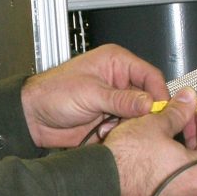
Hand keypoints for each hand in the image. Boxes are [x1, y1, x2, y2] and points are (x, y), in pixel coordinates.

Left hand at [21, 44, 168, 148]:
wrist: (33, 117)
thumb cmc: (52, 93)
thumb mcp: (90, 93)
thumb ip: (121, 100)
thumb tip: (149, 103)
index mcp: (115, 62)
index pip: (150, 75)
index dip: (159, 93)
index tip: (162, 110)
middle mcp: (118, 80)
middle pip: (149, 97)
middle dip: (144, 113)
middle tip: (138, 122)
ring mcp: (115, 101)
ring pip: (140, 116)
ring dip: (131, 124)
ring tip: (113, 126)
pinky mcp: (110, 119)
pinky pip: (128, 128)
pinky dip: (122, 133)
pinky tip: (107, 133)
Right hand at [102, 89, 196, 195]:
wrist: (100, 183)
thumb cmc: (128, 158)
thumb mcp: (155, 124)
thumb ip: (178, 111)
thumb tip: (189, 99)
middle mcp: (192, 195)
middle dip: (190, 132)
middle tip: (183, 113)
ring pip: (181, 170)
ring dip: (176, 148)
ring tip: (163, 128)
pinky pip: (166, 182)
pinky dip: (163, 164)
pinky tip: (151, 149)